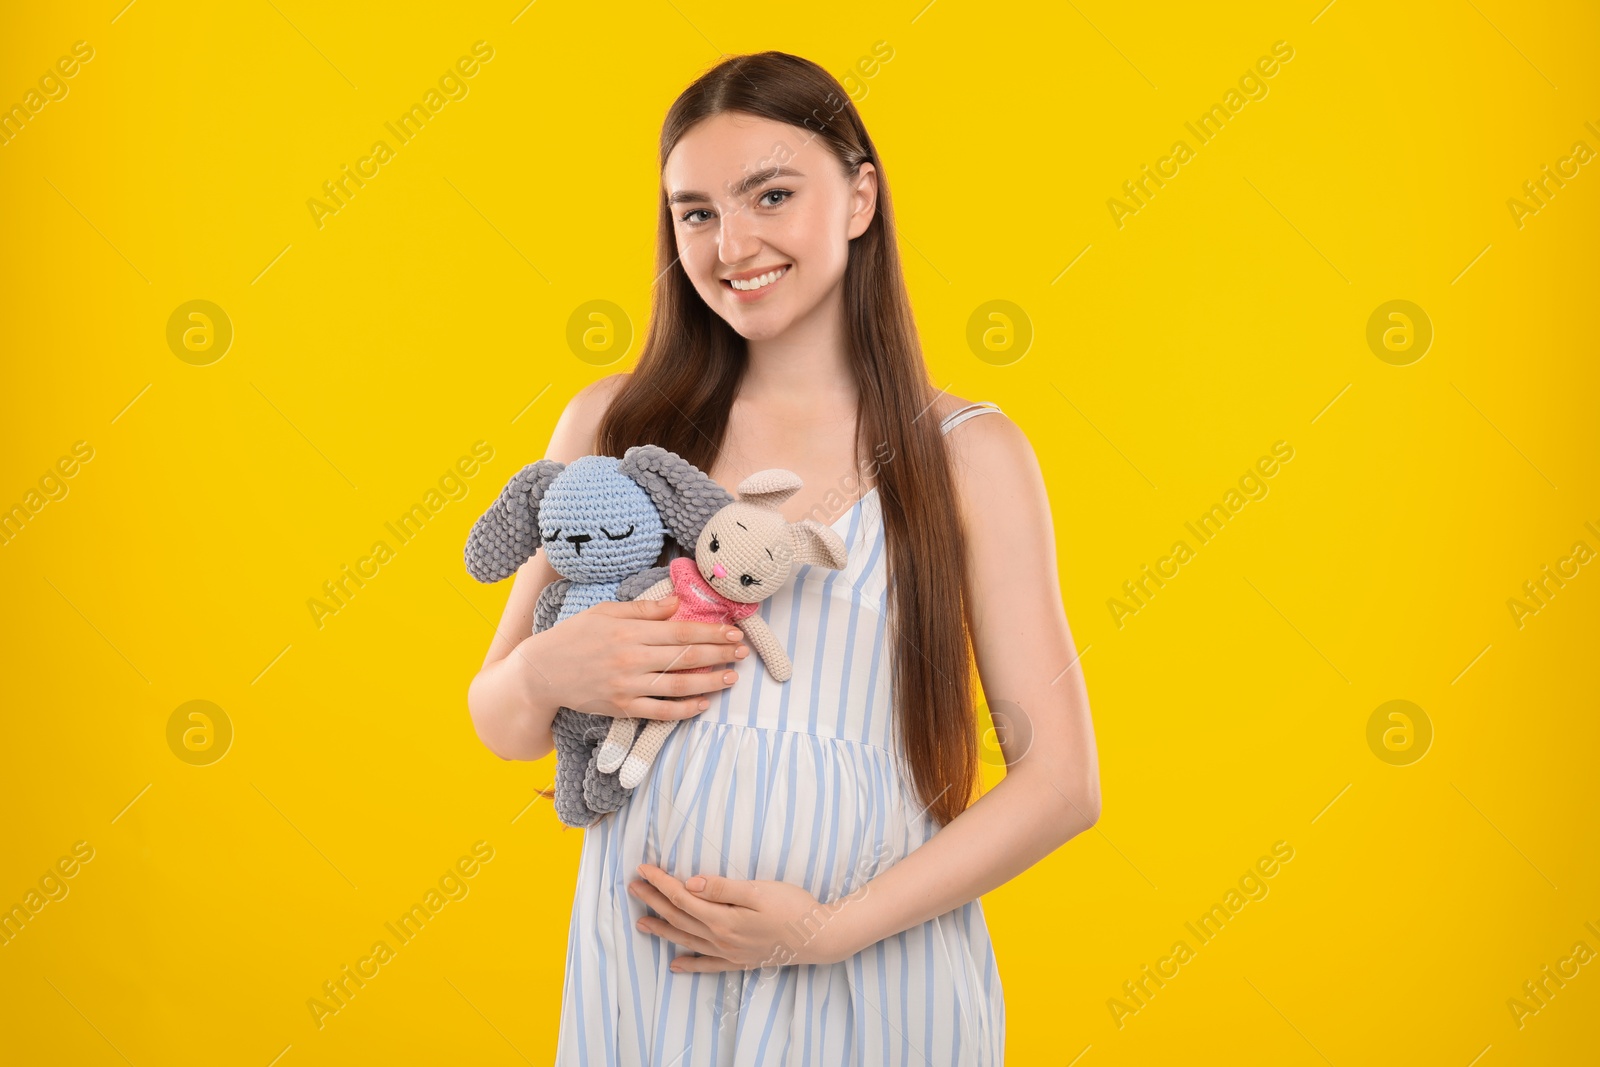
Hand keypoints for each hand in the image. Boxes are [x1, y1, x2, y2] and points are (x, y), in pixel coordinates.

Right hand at [519, 595, 749, 721]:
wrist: (543, 672)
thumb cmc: (574, 636)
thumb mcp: (605, 611)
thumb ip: (644, 609)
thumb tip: (677, 603)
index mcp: (630, 630)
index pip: (681, 631)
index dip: (711, 631)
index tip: (733, 631)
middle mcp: (631, 658)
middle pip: (686, 656)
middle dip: (719, 653)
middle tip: (742, 651)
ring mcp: (627, 686)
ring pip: (679, 685)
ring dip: (710, 681)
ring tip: (731, 677)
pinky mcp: (622, 708)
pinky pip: (661, 711)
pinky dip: (685, 709)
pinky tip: (703, 703)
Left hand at [629, 863, 865, 972]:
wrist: (819, 937)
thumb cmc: (793, 907)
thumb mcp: (759, 891)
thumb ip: (722, 888)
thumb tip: (690, 883)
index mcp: (723, 918)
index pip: (683, 898)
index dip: (661, 883)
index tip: (643, 869)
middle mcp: (721, 938)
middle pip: (680, 918)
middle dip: (654, 901)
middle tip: (633, 887)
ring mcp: (730, 952)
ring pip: (687, 940)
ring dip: (663, 929)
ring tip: (642, 922)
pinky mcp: (741, 960)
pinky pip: (708, 965)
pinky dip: (690, 964)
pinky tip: (676, 964)